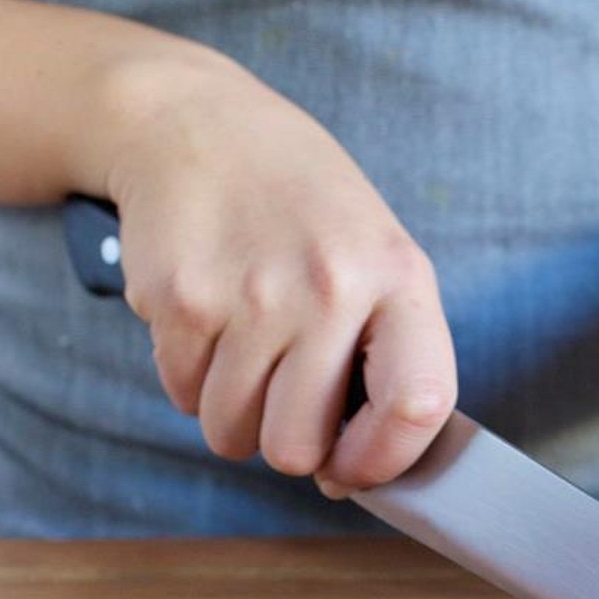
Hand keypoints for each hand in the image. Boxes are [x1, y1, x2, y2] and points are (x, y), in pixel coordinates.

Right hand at [100, 55, 455, 494]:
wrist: (195, 123)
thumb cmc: (301, 206)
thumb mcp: (376, 255)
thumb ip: (386, 357)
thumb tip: (352, 474)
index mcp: (398, 278)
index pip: (418, 406)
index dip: (383, 460)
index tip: (354, 468)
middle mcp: (330, 288)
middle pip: (298, 448)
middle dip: (288, 442)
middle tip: (285, 394)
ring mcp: (252, 296)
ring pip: (232, 435)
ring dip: (234, 413)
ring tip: (246, 347)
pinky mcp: (181, 299)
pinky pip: (183, 398)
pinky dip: (191, 379)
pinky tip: (209, 320)